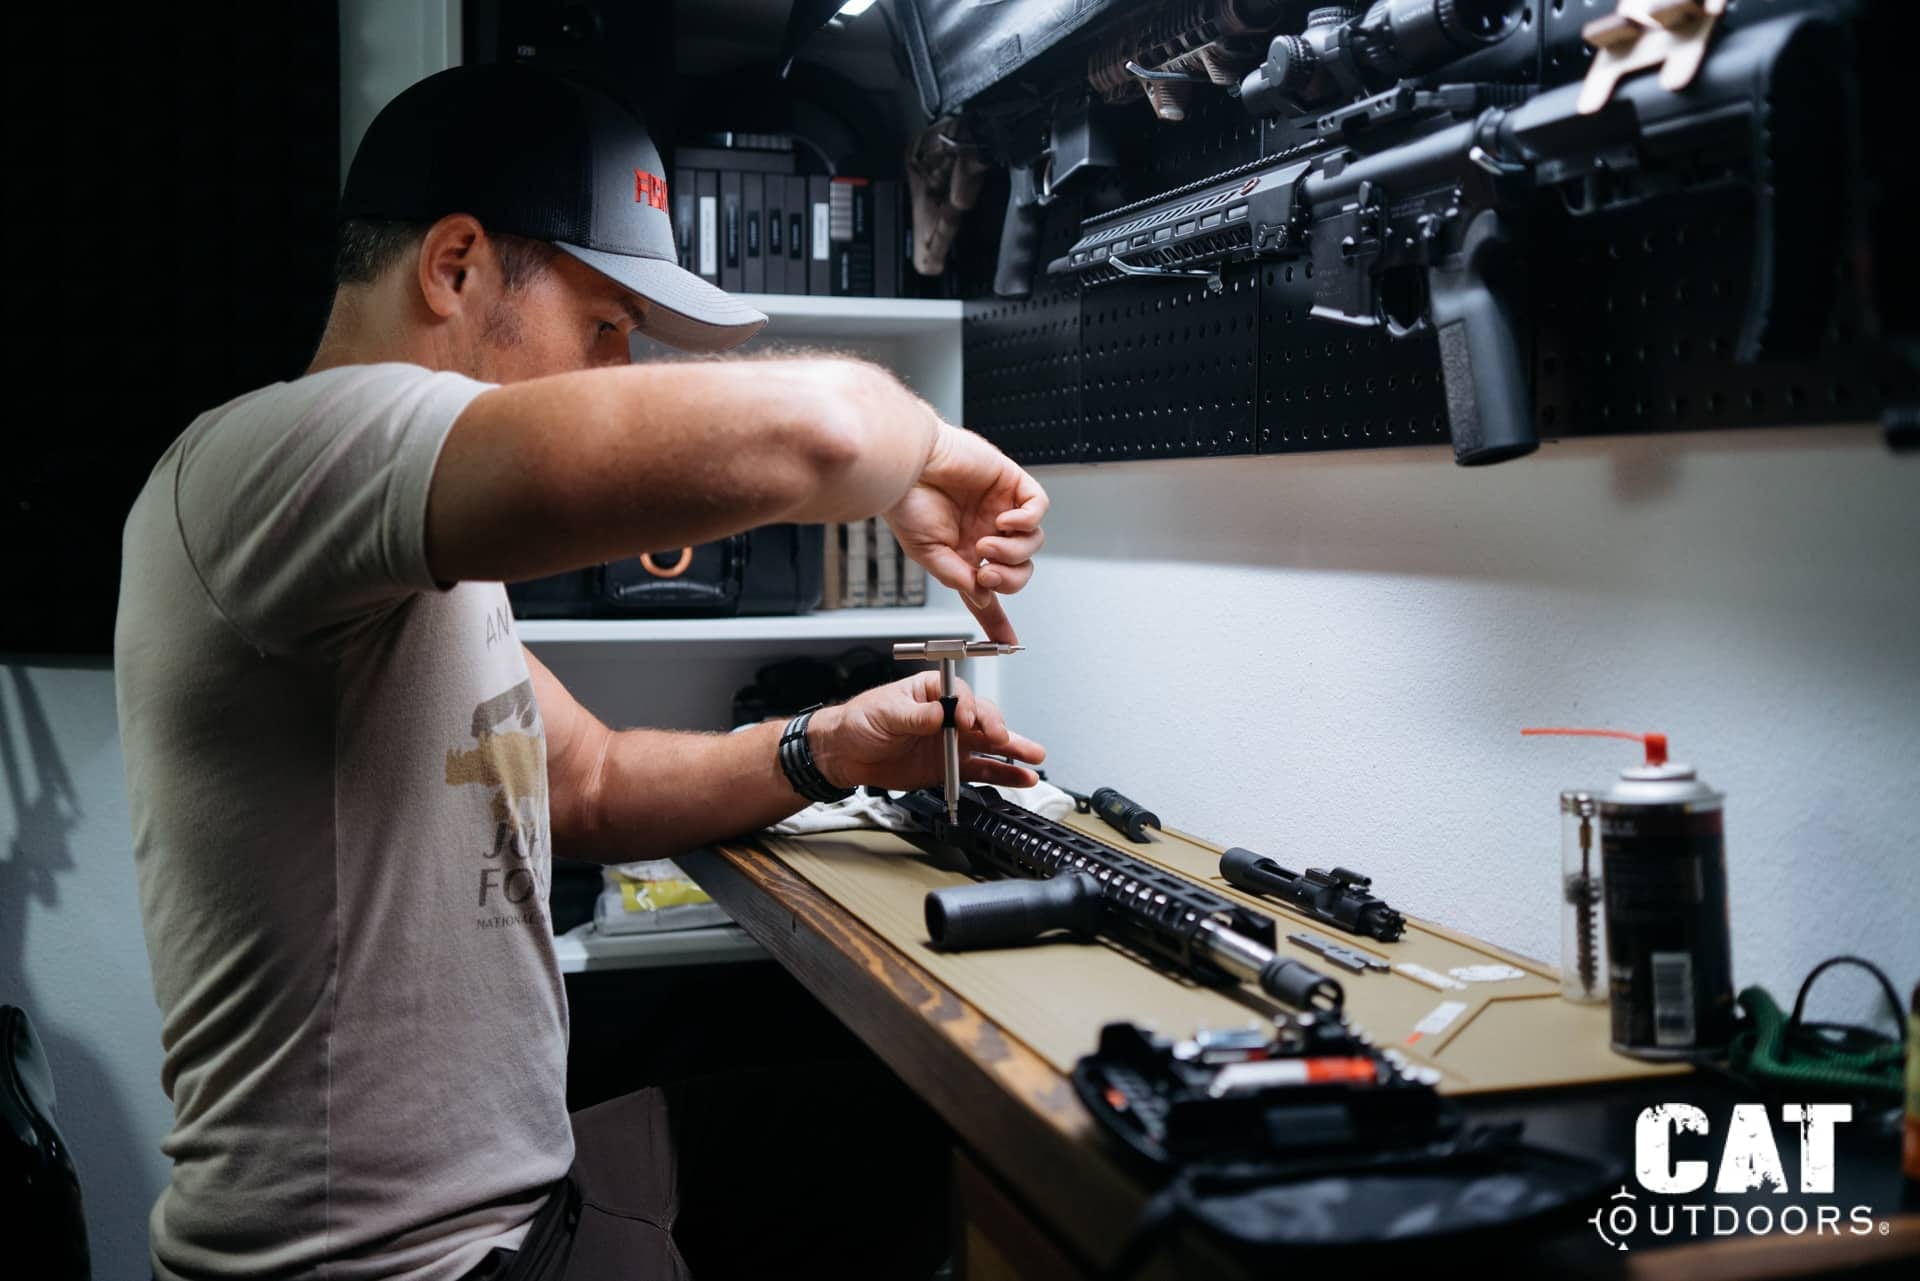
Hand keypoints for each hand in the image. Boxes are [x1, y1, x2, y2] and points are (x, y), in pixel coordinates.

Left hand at [808, 672, 1045, 792]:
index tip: (966, 723)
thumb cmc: (860, 721)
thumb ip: (915, 715)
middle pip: (983, 718)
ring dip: (1013, 751)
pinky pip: (981, 770)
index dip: (968, 709)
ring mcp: (952, 741)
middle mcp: (948, 714)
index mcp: (932, 691)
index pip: (961, 696)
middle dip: (998, 728)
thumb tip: (939, 713)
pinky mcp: (950, 766)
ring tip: (1035, 758)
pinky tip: (1021, 777)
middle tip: (1005, 739)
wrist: (846, 754)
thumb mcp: (885, 712)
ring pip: (990, 745)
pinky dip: (1003, 774)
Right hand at [885, 424, 1046, 644]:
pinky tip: (1004, 522)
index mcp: (965, 553)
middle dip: (1009, 580)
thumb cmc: (906, 499)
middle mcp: (986, 533)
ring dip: (1013, 552)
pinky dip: (1026, 520)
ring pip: (1032, 543)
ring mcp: (1001, 509)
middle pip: (1019, 572)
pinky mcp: (1011, 483)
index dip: (998, 619)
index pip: (989, 591)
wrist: (906, 461)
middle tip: (987, 572)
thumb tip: (983, 596)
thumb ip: (955, 577)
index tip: (1008, 643)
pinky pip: (1037, 508)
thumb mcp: (925, 552)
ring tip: (987, 543)